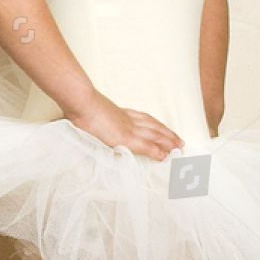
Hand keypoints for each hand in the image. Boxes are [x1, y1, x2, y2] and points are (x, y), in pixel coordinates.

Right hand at [68, 100, 182, 159]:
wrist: (82, 102)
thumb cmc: (80, 106)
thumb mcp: (88, 112)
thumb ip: (91, 119)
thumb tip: (81, 121)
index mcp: (120, 113)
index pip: (142, 118)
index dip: (154, 124)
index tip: (161, 128)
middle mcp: (128, 119)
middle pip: (153, 125)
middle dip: (166, 133)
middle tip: (178, 140)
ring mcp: (128, 128)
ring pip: (155, 135)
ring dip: (168, 141)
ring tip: (178, 147)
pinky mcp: (125, 139)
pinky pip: (147, 146)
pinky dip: (157, 151)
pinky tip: (165, 156)